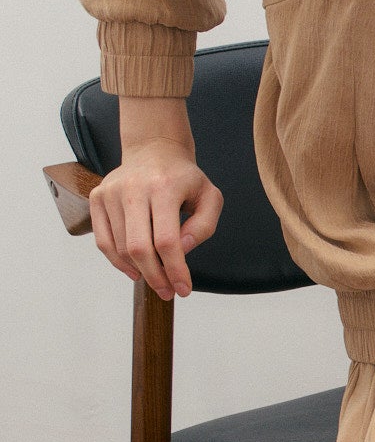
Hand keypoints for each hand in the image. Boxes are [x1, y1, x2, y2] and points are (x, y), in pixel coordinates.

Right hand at [90, 138, 223, 299]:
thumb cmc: (184, 179)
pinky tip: (135, 271)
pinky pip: (103, 240)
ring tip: (156, 279)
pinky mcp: (97, 197)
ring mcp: (111, 192)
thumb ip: (204, 226)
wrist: (154, 150)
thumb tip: (182, 250)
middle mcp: (133, 188)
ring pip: (120, 248)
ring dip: (139, 271)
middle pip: (139, 248)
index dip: (175, 270)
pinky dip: (117, 262)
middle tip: (168, 292)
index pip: (167, 240)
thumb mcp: (210, 197)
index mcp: (164, 187)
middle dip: (155, 277)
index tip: (183, 288)